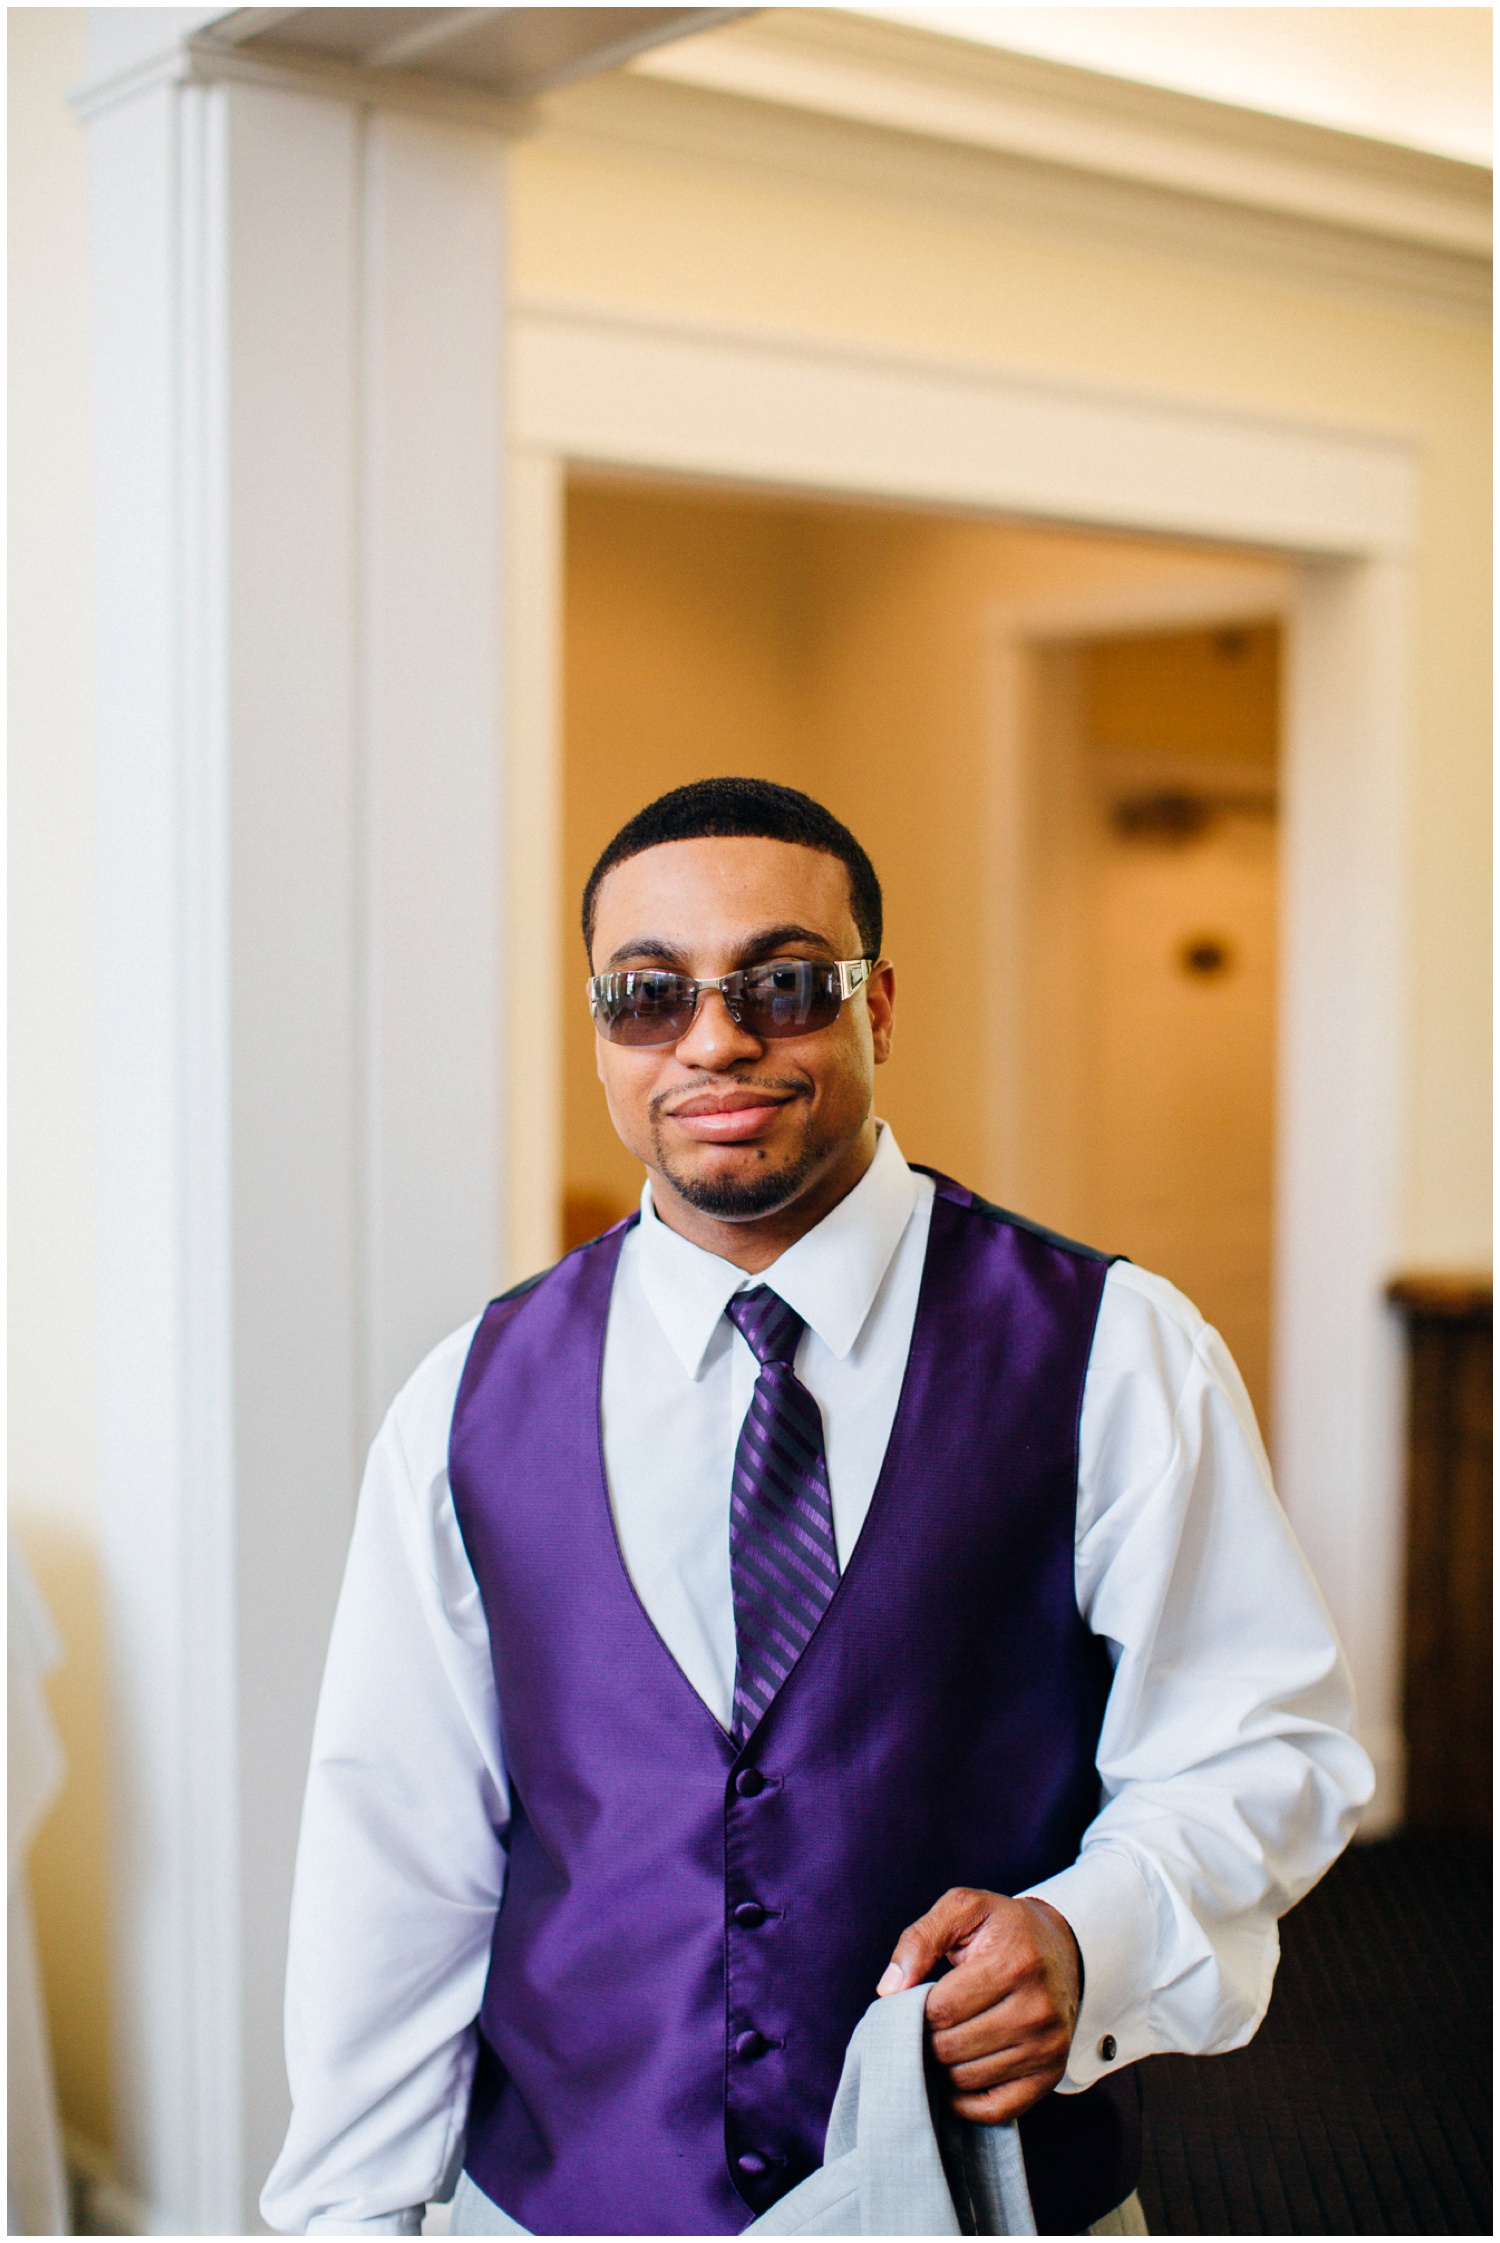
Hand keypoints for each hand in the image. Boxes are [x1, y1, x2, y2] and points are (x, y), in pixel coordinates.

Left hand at [876, 1887, 1081, 2122]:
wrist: (1061, 1949)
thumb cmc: (1002, 1928)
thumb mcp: (963, 1909)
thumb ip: (919, 1940)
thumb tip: (889, 1989)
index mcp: (1015, 1963)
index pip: (941, 2009)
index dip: (920, 2006)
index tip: (925, 1995)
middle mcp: (1038, 2010)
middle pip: (951, 2047)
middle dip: (930, 2035)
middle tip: (936, 2018)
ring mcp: (1048, 2047)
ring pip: (966, 2079)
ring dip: (946, 2064)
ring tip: (951, 2036)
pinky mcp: (1050, 2075)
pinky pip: (995, 2110)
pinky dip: (967, 2100)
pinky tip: (962, 2070)